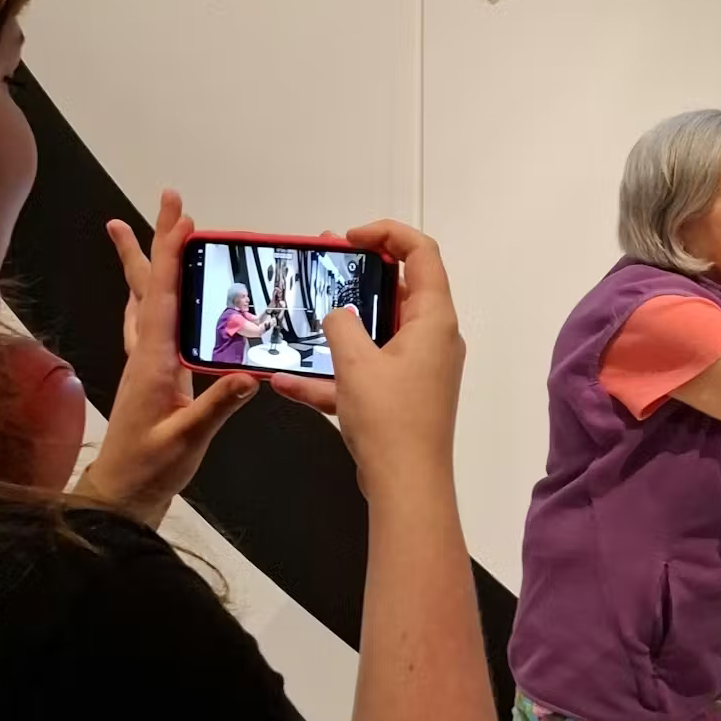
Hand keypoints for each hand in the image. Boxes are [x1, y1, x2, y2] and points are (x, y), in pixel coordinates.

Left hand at [73, 190, 257, 526]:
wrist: (121, 494)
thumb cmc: (149, 469)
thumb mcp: (186, 439)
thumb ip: (215, 406)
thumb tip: (247, 375)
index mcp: (153, 362)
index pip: (162, 296)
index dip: (171, 254)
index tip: (182, 218)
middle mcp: (145, 354)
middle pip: (147, 286)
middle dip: (153, 242)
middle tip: (163, 204)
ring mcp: (146, 363)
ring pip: (143, 302)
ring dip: (144, 266)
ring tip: (136, 235)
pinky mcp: (152, 376)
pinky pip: (149, 326)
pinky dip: (151, 301)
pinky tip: (151, 298)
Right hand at [270, 220, 463, 501]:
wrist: (406, 486)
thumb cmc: (391, 420)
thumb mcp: (355, 361)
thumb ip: (342, 325)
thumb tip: (339, 315)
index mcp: (434, 320)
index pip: (422, 254)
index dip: (388, 234)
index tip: (350, 238)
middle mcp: (433, 340)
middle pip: (400, 291)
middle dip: (359, 278)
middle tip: (325, 267)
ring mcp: (418, 370)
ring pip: (377, 335)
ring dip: (341, 327)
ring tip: (304, 314)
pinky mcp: (401, 398)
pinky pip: (365, 374)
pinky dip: (332, 375)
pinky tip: (285, 382)